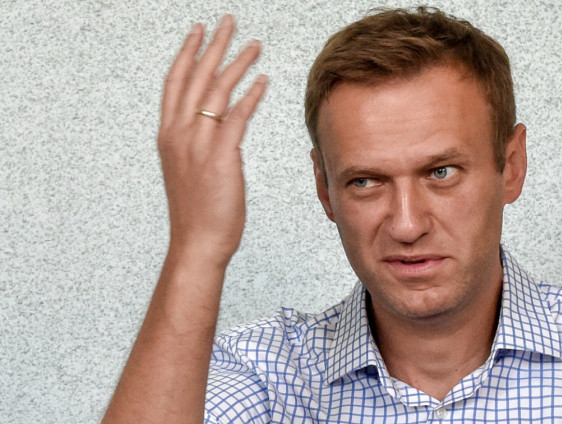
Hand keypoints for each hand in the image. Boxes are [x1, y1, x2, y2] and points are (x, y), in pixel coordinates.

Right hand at [158, 15, 266, 266]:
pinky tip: (262, 80)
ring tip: (253, 44)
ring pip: (218, 91)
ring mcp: (198, 144)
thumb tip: (215, 128)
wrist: (197, 243)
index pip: (175, 83)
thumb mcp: (187, 171)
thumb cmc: (196, 212)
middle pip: (196, 77)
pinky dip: (251, 95)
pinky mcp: (221, 156)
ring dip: (237, 63)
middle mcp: (179, 134)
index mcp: (168, 136)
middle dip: (213, 45)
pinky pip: (237, 116)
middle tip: (227, 21)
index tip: (198, 32)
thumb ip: (196, 144)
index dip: (188, 54)